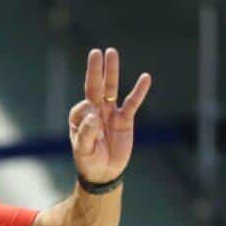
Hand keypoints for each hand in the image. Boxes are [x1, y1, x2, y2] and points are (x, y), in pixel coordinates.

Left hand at [69, 48, 150, 184]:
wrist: (104, 173)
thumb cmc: (89, 161)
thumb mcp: (84, 150)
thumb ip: (86, 133)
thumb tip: (93, 116)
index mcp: (79, 117)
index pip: (83, 107)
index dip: (88, 114)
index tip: (93, 126)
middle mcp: (94, 110)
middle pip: (95, 86)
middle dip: (96, 70)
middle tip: (96, 52)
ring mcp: (110, 112)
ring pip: (111, 88)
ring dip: (112, 72)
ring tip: (112, 52)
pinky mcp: (125, 119)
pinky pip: (132, 102)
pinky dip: (139, 91)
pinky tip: (145, 77)